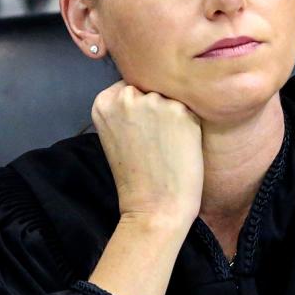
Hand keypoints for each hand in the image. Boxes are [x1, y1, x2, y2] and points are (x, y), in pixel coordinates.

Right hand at [91, 82, 203, 228]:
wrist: (155, 208)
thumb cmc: (137, 176)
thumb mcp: (117, 133)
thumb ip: (126, 108)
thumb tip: (150, 87)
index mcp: (103, 101)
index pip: (131, 86)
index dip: (142, 109)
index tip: (143, 132)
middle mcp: (125, 96)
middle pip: (152, 87)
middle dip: (158, 107)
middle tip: (157, 140)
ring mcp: (152, 101)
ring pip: (172, 95)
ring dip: (176, 114)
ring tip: (169, 144)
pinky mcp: (178, 110)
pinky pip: (191, 107)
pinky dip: (191, 124)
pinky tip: (182, 145)